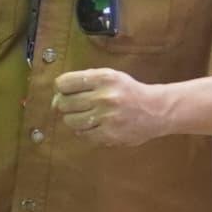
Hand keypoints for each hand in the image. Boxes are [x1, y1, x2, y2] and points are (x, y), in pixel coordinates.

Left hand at [51, 67, 179, 145]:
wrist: (156, 110)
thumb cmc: (128, 92)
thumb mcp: (110, 77)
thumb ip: (83, 82)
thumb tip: (54, 99)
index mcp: (103, 78)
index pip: (64, 83)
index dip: (61, 88)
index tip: (66, 91)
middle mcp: (104, 96)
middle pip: (64, 103)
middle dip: (66, 105)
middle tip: (77, 106)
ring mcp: (107, 117)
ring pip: (70, 121)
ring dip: (74, 119)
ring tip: (87, 116)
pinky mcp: (109, 134)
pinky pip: (82, 134)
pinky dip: (84, 131)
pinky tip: (95, 125)